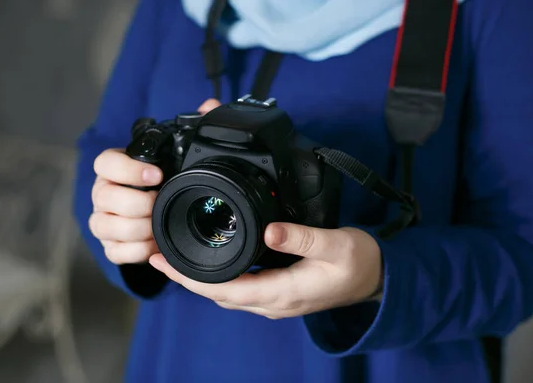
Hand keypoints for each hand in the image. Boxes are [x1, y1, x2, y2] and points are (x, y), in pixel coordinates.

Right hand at [89, 99, 219, 264]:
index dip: (127, 170)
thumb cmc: (164, 180)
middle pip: (104, 198)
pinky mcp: (110, 245)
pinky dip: (135, 251)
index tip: (157, 175)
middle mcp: (104, 193)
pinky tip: (153, 244)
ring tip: (157, 227)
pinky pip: (113, 252)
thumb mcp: (178, 156)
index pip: (105, 163)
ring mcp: (103, 220)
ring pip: (104, 226)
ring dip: (136, 229)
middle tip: (159, 204)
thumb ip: (194, 128)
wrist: (157, 214)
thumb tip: (210, 105)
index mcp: (116, 168)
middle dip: (136, 205)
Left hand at [149, 222, 383, 318]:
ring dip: (198, 279)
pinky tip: (211, 262)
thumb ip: (302, 238)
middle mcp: (273, 302)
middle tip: (156, 255)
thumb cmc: (358, 263)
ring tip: (174, 258)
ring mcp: (275, 300)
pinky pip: (239, 289)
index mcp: (282, 292)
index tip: (162, 261)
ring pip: (226, 294)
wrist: (376, 280)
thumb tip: (269, 230)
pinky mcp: (279, 293)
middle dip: (184, 278)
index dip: (189, 278)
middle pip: (216, 294)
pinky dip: (217, 278)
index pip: (224, 290)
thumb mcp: (335, 245)